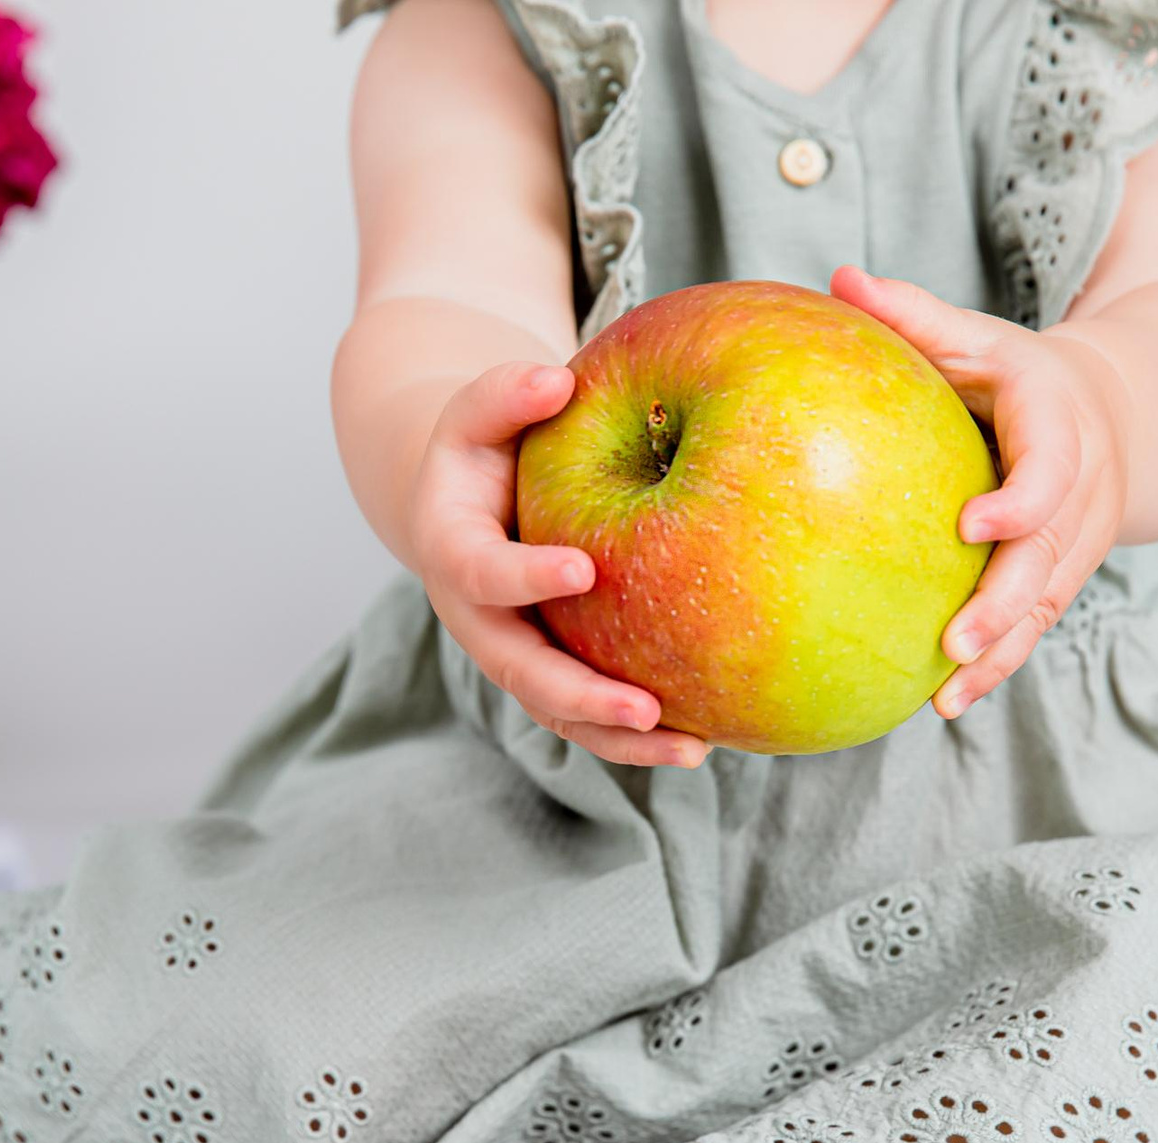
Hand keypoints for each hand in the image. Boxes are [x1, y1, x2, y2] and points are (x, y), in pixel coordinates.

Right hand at [407, 362, 709, 767]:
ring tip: (693, 747)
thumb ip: (504, 393)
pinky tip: (704, 739)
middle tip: (642, 706)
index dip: (526, 576)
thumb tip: (557, 380)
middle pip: (522, 674)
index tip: (584, 569)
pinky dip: (640, 736)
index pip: (482, 572)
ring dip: (622, 738)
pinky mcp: (552, 675)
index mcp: (452, 553)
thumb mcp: (476, 412)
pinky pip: (592, 717)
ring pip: (561, 714)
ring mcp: (515, 656)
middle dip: (582, 696)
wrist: (462, 504)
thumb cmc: (481, 451)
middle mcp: (478, 621)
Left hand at [830, 266, 1133, 717]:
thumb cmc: (1023, 374)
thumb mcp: (981, 336)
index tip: (972, 526)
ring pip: (1046, 606)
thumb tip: (840, 279)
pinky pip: (1035, 628)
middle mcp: (1079, 492)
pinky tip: (946, 702)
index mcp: (1060, 425)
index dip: (1020, 501)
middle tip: (954, 642)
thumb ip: (916, 314)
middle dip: (1006, 604)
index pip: (1050, 468)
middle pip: (1050, 557)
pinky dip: (997, 666)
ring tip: (947, 695)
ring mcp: (1078, 542)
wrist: (1120, 412)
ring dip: (1001, 653)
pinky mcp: (1063, 577)